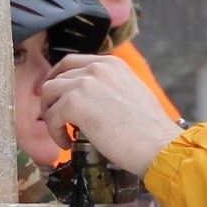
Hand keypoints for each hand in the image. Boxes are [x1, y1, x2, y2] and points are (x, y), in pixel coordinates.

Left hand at [39, 54, 184, 175]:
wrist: (158, 144)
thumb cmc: (150, 129)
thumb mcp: (132, 93)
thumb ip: (110, 88)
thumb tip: (93, 100)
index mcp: (112, 64)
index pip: (73, 62)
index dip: (59, 78)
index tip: (56, 94)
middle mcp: (96, 68)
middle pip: (58, 76)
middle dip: (52, 97)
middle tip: (54, 116)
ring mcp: (84, 83)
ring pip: (48, 92)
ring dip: (50, 114)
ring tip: (61, 132)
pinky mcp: (74, 103)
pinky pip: (51, 116)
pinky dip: (54, 132)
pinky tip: (67, 144)